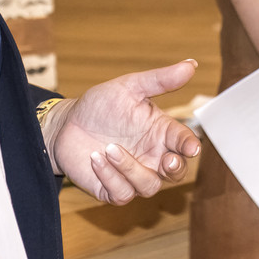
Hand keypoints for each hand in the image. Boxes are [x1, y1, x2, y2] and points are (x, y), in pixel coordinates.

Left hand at [41, 60, 202, 203]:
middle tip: (167, 161)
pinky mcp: (112, 189)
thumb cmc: (101, 105)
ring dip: (131, 169)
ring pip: (148, 186)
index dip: (190, 146)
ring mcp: (132, 176)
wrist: (67, 123)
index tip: (191, 147)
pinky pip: (121, 193)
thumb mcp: (129, 87)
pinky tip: (95, 159)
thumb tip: (191, 64)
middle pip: (176, 172)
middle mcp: (151, 157)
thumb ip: (160, 80)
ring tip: (110, 148)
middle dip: (175, 169)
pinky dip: (110, 177)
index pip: (183, 142)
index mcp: (160, 133)